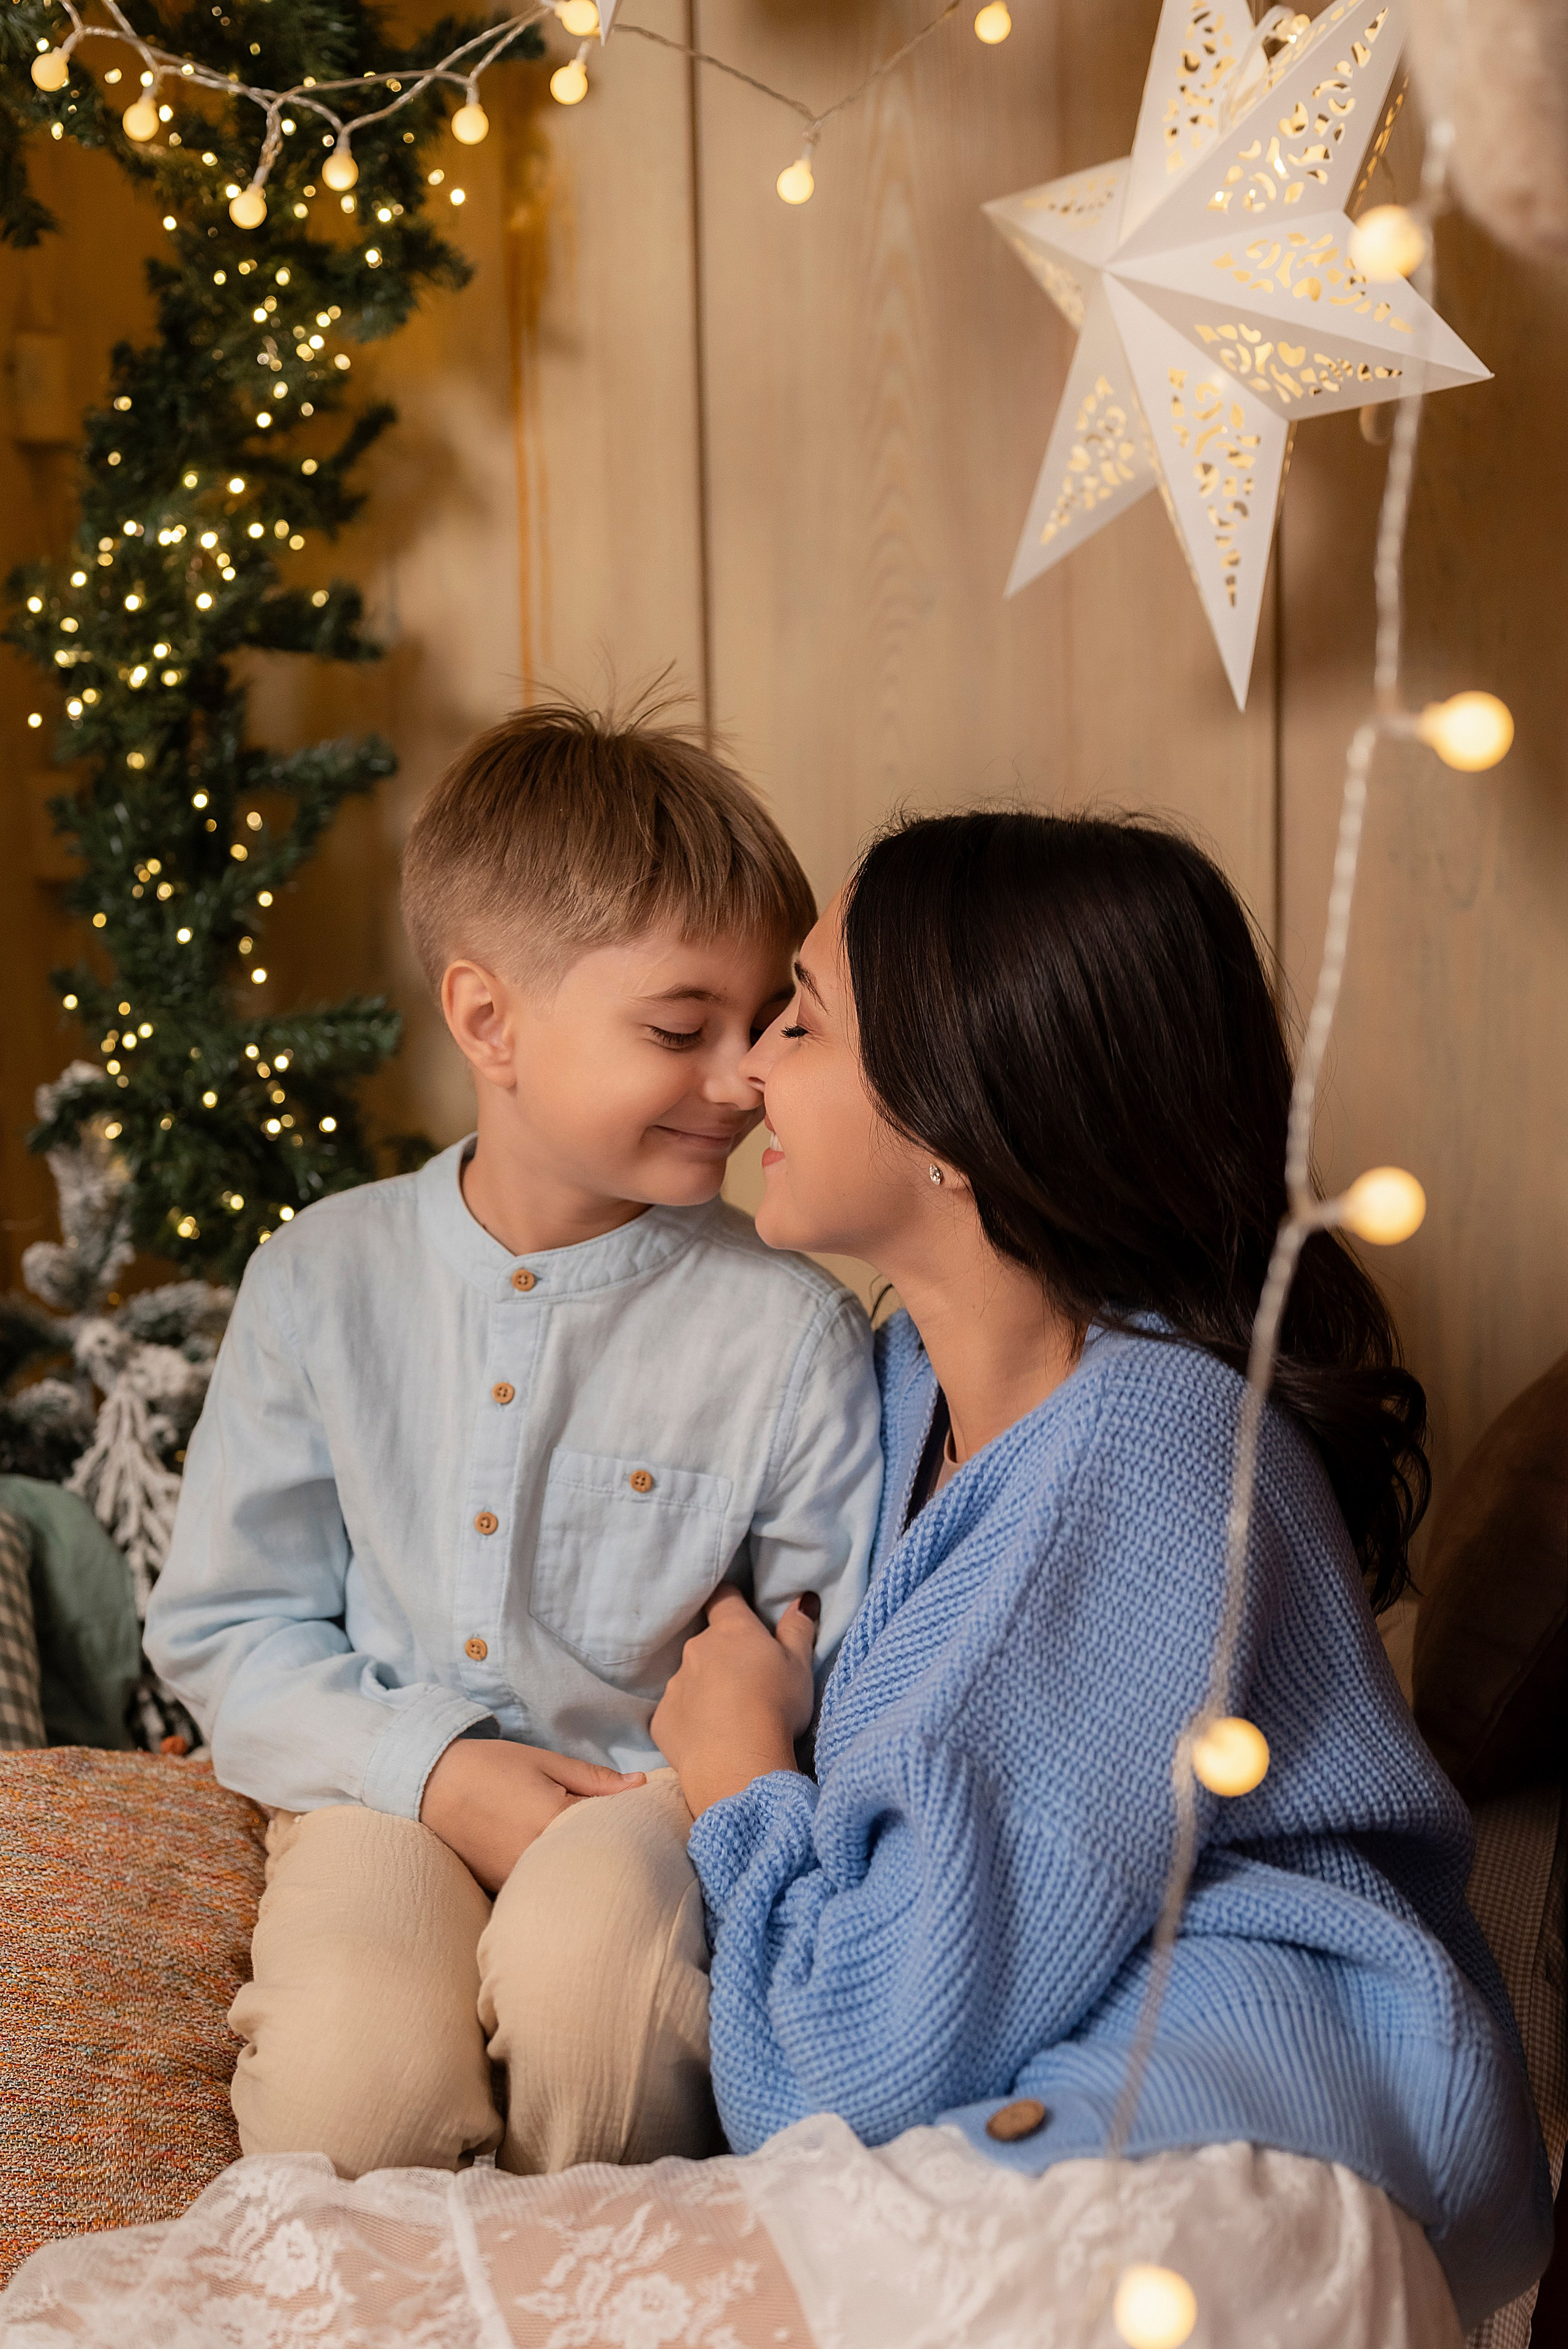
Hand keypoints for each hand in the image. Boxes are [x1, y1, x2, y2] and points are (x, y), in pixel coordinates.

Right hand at [419, 1736, 644, 1892]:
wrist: (432, 1784)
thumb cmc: (492, 1766)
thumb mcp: (546, 1763)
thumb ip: (595, 1779)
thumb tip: (641, 1785)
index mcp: (553, 1821)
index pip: (610, 1831)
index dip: (631, 1826)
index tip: (645, 1821)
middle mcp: (535, 1857)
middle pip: (590, 1862)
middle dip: (609, 1851)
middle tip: (626, 1841)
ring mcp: (515, 1878)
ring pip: (566, 1880)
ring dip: (581, 1868)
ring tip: (591, 1854)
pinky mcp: (499, 1888)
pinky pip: (538, 1887)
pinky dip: (554, 1878)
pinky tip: (558, 1865)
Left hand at [652, 1585, 818, 1818]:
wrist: (737, 1762)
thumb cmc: (776, 1706)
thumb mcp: (800, 1665)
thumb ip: (798, 1628)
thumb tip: (801, 1599)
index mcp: (731, 1630)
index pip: (724, 1598)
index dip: (731, 1602)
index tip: (741, 1613)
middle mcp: (696, 1650)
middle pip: (708, 1642)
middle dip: (723, 1654)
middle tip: (747, 1681)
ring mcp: (675, 1684)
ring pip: (690, 1678)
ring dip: (705, 1688)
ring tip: (728, 1716)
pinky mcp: (662, 1719)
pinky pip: (677, 1713)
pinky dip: (690, 1720)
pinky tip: (708, 1738)